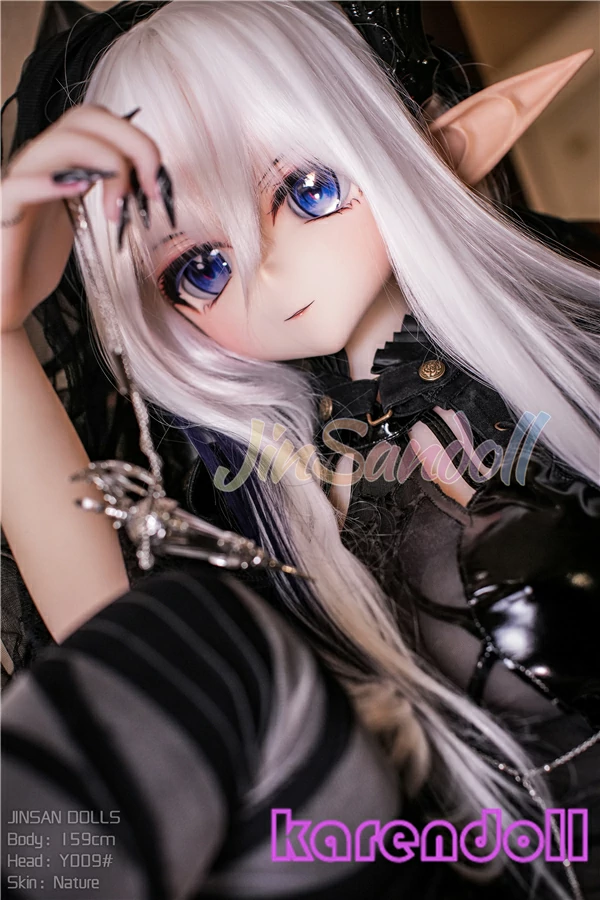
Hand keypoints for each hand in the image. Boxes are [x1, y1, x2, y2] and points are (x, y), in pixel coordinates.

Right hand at [1, 104, 166, 331]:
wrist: (4, 295)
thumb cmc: (34, 262)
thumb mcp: (79, 220)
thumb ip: (102, 194)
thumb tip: (142, 183)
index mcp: (57, 163)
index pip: (98, 121)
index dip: (136, 141)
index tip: (156, 181)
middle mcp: (38, 164)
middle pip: (85, 118)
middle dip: (130, 144)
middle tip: (148, 187)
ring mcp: (19, 183)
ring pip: (61, 143)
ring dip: (105, 166)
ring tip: (117, 208)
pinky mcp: (3, 211)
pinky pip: (19, 186)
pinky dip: (50, 183)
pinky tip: (78, 189)